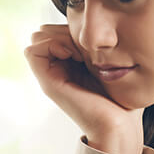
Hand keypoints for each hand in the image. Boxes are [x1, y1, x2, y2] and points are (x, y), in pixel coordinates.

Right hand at [24, 25, 143, 153]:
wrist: (118, 126)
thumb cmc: (120, 99)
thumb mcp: (107, 63)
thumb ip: (94, 47)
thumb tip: (87, 28)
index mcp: (68, 64)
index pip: (56, 29)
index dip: (71, 27)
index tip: (92, 41)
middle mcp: (56, 69)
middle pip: (45, 30)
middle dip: (63, 29)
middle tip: (85, 46)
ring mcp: (50, 76)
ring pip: (38, 36)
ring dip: (59, 35)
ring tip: (79, 51)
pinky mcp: (48, 83)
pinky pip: (33, 50)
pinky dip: (53, 44)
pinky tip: (73, 55)